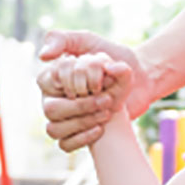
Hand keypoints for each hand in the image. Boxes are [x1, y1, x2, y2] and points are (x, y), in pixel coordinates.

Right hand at [38, 30, 142, 151]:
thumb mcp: (91, 41)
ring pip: (54, 129)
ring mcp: (63, 117)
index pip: (47, 81)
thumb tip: (43, 56)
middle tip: (105, 98)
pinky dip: (84, 138)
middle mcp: (53, 98)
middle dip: (82, 104)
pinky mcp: (76, 133)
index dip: (75, 80)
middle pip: (50, 109)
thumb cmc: (114, 59)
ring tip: (107, 111)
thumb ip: (64, 39)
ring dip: (84, 121)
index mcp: (53, 76)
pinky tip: (101, 128)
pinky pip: (65, 145)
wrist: (141, 78)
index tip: (99, 77)